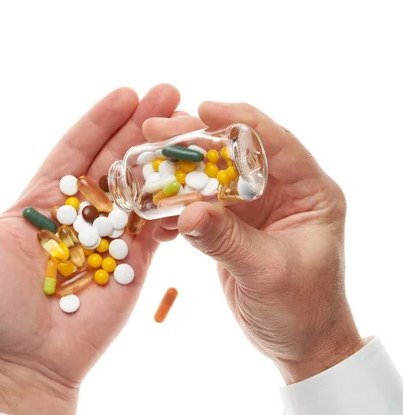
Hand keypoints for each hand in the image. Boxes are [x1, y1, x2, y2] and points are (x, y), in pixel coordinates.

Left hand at [0, 85, 180, 413]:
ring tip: (196, 131)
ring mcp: (111, 233)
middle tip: (171, 94)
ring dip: (167, 159)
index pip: (76, 148)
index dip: (100, 120)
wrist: (30, 359)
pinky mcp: (135, 260)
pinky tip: (200, 183)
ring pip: (142, 187)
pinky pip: (159, 227)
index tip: (126, 93)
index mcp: (46, 197)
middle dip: (142, 127)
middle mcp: (82, 209)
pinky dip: (178, 205)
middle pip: (116, 158)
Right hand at [142, 103, 364, 384]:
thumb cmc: (301, 310)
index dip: (239, 121)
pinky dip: (175, 203)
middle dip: (195, 140)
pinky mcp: (232, 224)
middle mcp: (282, 190)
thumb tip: (187, 212)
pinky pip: (200, 203)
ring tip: (142, 160)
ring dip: (178, 169)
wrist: (298, 343)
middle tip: (153, 130)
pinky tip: (150, 204)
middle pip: (235, 150)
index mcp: (309, 192)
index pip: (276, 142)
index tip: (201, 108)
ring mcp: (254, 206)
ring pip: (211, 174)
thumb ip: (227, 241)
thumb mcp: (267, 273)